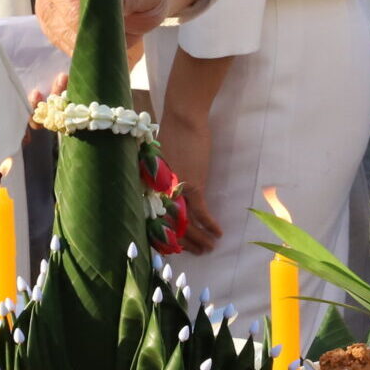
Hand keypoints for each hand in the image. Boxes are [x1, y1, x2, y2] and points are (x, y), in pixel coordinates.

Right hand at [34, 0, 211, 61]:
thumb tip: (113, 6)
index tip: (98, 10)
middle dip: (76, 17)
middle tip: (96, 39)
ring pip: (50, 11)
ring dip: (71, 34)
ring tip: (96, 49)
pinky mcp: (48, 7)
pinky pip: (50, 27)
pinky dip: (67, 43)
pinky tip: (87, 50)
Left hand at [156, 106, 222, 254]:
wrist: (183, 118)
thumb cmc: (173, 133)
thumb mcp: (162, 161)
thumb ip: (164, 179)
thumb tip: (171, 190)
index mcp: (151, 188)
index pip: (155, 220)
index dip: (166, 237)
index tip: (176, 247)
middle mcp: (159, 193)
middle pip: (171, 226)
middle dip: (186, 242)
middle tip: (198, 252)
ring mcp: (176, 190)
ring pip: (187, 224)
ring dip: (200, 239)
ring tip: (210, 248)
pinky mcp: (193, 185)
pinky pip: (201, 212)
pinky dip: (210, 225)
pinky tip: (218, 233)